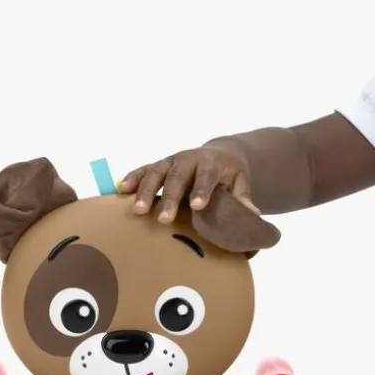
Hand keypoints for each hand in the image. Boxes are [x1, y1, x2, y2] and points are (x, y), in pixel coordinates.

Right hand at [118, 145, 259, 224]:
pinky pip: (143, 171)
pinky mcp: (158, 166)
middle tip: (164, 218)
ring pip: (156, 172)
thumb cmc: (229, 174)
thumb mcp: (240, 182)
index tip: (197, 206)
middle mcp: (188, 158)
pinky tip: (122, 190)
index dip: (201, 190)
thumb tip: (252, 213)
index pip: (206, 176)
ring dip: (146, 191)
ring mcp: (171, 161)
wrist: (219, 155)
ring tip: (138, 210)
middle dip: (170, 197)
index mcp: (211, 162)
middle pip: (177, 176)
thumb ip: (242, 197)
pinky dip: (133, 179)